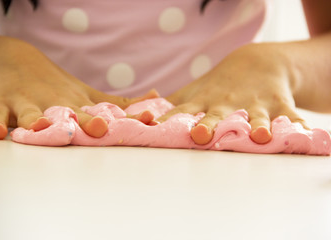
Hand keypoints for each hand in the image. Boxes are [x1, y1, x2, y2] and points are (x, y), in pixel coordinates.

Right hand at [0, 36, 157, 139]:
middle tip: (99, 127)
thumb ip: (119, 102)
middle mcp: (53, 102)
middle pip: (68, 113)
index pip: (99, 111)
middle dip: (84, 121)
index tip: (146, 120)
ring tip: (41, 126)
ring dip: (36, 120)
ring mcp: (25, 102)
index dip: (122, 118)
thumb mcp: (87, 92)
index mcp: (75, 102)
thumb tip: (156, 98)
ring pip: (30, 113)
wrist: (12, 59)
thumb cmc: (55, 84)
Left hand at [159, 43, 308, 144]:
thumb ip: (169, 105)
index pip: (181, 113)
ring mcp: (252, 103)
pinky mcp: (278, 103)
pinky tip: (305, 132)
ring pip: (254, 116)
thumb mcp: (192, 92)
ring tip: (259, 137)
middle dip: (207, 126)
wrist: (255, 63)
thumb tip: (140, 115)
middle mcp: (226, 104)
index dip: (166, 120)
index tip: (151, 128)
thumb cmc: (218, 85)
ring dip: (256, 125)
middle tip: (199, 136)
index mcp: (203, 103)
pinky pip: (288, 115)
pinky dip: (296, 123)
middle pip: (215, 116)